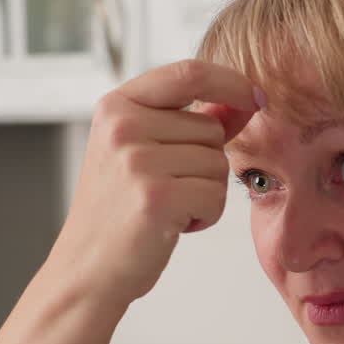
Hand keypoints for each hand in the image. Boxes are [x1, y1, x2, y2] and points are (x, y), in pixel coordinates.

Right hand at [45, 60, 263, 307]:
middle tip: (167, 190)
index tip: (256, 96)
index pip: (188, 73)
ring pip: (217, 163)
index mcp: (116, 106)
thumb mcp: (145, 154)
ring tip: (166, 209)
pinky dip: (205, 216)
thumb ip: (192, 123)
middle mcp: (123, 126)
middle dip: (206, 163)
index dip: (231, 81)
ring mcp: (137, 160)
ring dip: (206, 193)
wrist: (87, 270)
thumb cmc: (119, 213)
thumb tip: (242, 101)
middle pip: (211, 128)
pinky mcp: (156, 196)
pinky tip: (172, 225)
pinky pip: (216, 195)